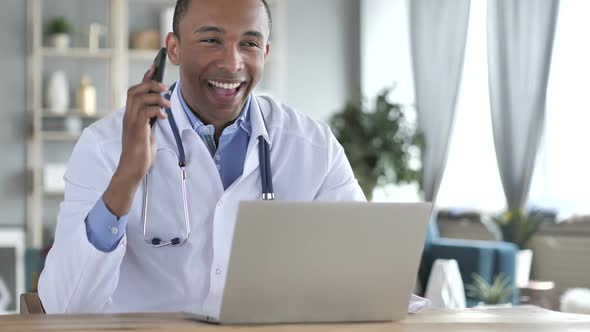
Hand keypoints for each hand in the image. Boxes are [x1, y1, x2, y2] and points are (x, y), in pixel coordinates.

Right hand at [104, 65, 170, 216]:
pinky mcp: (136, 129)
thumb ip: (150, 119)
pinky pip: (145, 111)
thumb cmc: (140, 153)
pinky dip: (156, 109)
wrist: (132, 169)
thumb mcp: (147, 132)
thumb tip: (160, 109)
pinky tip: (163, 116)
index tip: (155, 67)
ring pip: (139, 98)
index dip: (145, 78)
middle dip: (150, 84)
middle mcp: (128, 116)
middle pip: (135, 90)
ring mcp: (130, 122)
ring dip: (155, 96)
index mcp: (130, 115)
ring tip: (167, 103)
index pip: (135, 90)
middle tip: (164, 86)